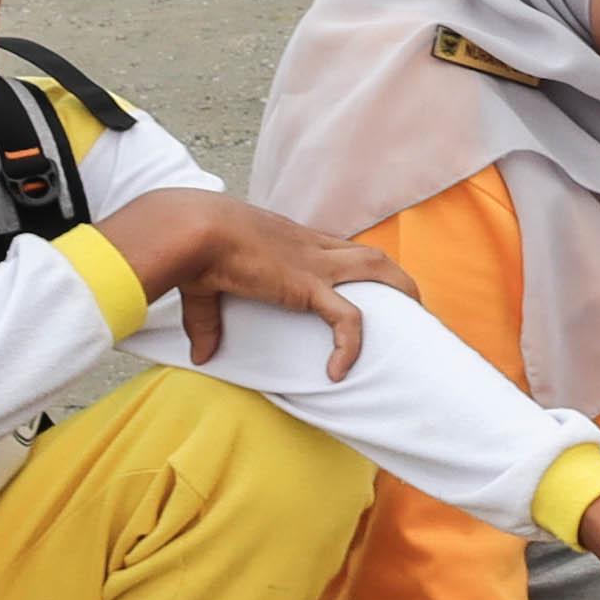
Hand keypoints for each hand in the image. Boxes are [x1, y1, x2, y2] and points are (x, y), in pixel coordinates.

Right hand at [103, 188, 415, 377]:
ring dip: (398, 292)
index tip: (364, 289)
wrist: (188, 229)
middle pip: (367, 254)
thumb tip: (199, 355)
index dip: (353, 266)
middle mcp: (309, 246)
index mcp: (289, 240)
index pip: (335, 247)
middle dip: (394, 278)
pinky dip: (350, 345)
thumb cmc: (190, 246)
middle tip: (409, 307)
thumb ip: (206, 322)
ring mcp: (312, 264)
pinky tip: (339, 371)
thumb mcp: (203, 284)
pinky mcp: (307, 286)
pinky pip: (346, 318)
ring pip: (375, 270)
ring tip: (412, 325)